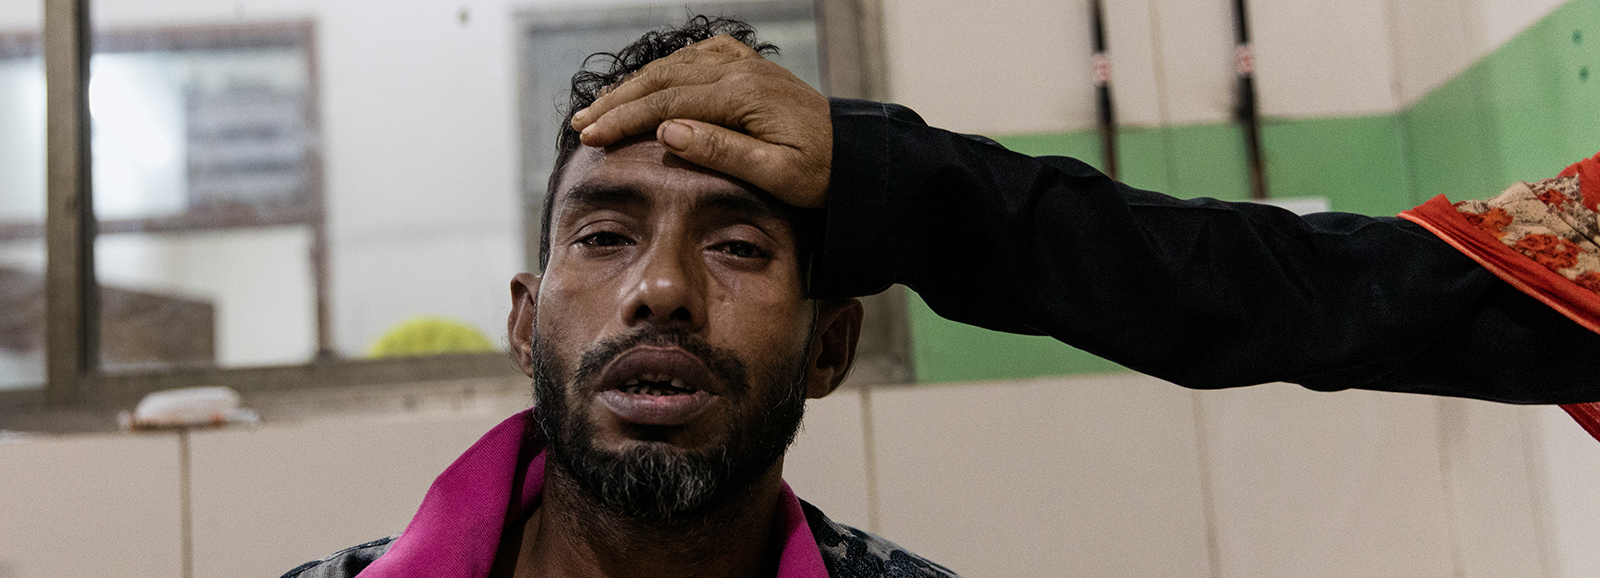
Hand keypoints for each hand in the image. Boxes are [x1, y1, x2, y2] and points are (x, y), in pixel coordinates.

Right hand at [570, 35, 831, 208]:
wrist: (861, 158)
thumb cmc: (823, 174)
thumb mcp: (776, 174)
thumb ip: (722, 151)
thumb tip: (666, 130)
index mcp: (742, 97)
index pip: (667, 103)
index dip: (624, 119)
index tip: (590, 137)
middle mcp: (741, 73)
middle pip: (663, 80)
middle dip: (618, 101)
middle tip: (580, 125)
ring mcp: (746, 67)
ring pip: (675, 67)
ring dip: (635, 86)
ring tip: (601, 108)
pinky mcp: (752, 72)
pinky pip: (699, 58)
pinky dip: (667, 70)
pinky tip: (651, 83)